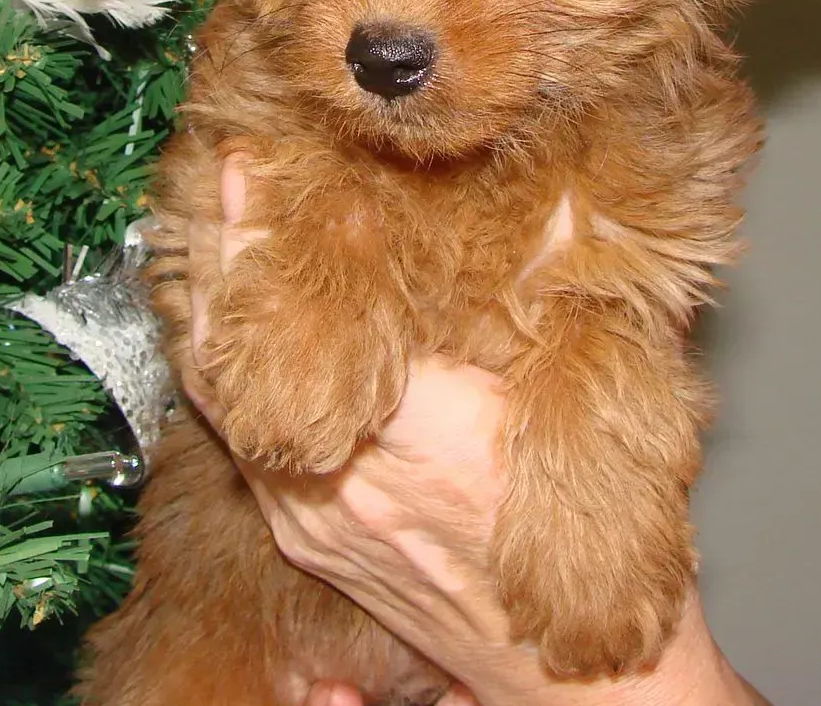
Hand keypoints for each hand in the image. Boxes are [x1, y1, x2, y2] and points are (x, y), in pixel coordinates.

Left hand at [183, 159, 768, 705]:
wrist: (575, 686)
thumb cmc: (607, 542)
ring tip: (215, 216)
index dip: (265, 243)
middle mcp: (342, 494)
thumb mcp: (603, 404)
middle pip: (235, 363)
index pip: (311, 326)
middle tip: (218, 171)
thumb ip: (560, 309)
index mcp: (425, 448)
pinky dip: (231, 364)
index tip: (247, 167)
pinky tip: (239, 307)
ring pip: (225, 401)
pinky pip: (239, 434)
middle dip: (216, 258)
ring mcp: (309, 525)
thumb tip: (551, 205)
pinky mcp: (301, 538)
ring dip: (214, 304)